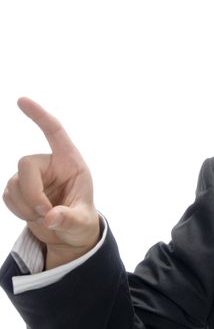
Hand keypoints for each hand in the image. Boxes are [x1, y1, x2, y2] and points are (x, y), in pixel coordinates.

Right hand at [3, 97, 99, 268]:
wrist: (69, 235)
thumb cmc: (82, 222)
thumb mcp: (82, 223)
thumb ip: (69, 219)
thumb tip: (51, 218)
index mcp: (71, 162)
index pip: (54, 132)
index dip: (40, 116)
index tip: (21, 100)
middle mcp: (50, 165)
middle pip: (25, 163)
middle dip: (30, 191)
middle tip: (44, 212)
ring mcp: (33, 176)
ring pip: (13, 183)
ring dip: (25, 205)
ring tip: (44, 216)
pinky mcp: (19, 189)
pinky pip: (7, 196)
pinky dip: (18, 210)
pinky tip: (34, 216)